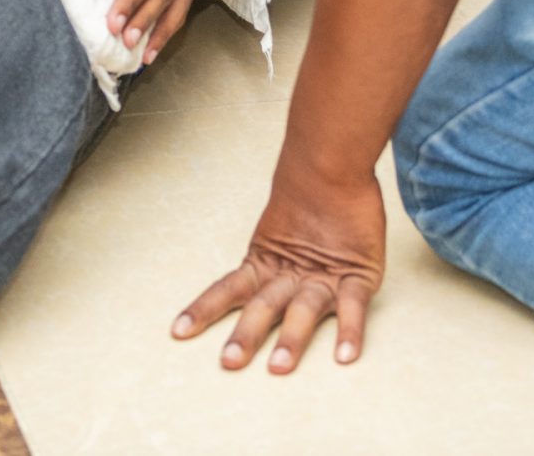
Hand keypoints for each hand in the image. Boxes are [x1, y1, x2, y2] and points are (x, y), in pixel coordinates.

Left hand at [174, 168, 386, 371]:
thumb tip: (244, 280)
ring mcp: (323, 277)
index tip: (177, 332)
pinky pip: (353, 307)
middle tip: (229, 362)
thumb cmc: (307, 199)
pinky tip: (344, 356)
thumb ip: (268, 260)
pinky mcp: (357, 276)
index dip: (203, 310)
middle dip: (245, 335)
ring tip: (278, 366)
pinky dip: (349, 331)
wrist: (332, 166)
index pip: (228, 290)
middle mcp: (289, 275)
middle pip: (262, 306)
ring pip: (303, 311)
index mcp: (265, 264)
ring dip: (291, 339)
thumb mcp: (277, 234)